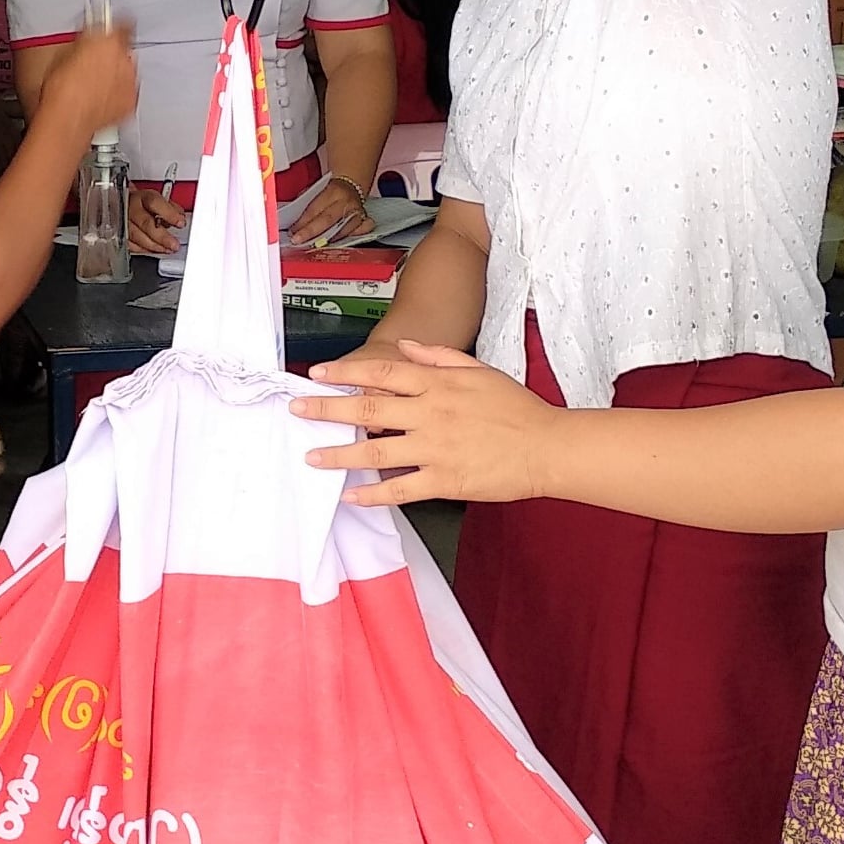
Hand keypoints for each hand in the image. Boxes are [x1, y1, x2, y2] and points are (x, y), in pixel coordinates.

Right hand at [42, 23, 136, 137]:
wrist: (67, 117)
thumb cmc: (62, 88)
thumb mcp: (66, 52)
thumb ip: (85, 40)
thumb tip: (89, 36)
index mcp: (110, 42)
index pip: (124, 25)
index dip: (116, 28)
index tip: (113, 30)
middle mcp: (126, 60)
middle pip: (125, 51)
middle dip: (113, 55)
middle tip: (95, 64)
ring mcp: (131, 81)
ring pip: (128, 72)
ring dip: (117, 75)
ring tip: (95, 85)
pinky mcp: (131, 101)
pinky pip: (127, 93)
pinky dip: (118, 94)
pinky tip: (101, 98)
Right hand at [128, 187, 185, 255]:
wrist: (124, 204)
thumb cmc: (142, 202)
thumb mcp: (158, 199)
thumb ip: (170, 207)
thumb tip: (180, 216)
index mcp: (141, 197)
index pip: (154, 203)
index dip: (168, 213)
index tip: (180, 222)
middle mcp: (130, 208)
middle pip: (145, 223)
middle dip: (161, 236)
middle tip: (173, 244)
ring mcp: (122, 222)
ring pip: (136, 236)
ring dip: (154, 246)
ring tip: (167, 249)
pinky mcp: (119, 234)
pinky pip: (130, 245)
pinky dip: (144, 250)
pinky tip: (155, 250)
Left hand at [288, 175, 366, 247]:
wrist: (352, 185)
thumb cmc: (332, 190)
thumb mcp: (318, 189)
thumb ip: (307, 202)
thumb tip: (294, 219)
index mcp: (335, 191)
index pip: (316, 209)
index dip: (303, 222)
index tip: (293, 231)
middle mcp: (347, 202)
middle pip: (327, 220)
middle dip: (310, 232)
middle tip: (298, 240)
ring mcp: (357, 213)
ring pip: (341, 231)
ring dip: (325, 240)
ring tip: (312, 245)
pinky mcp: (364, 222)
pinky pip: (357, 233)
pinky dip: (347, 238)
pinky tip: (336, 243)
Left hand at [289, 342, 554, 506]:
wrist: (546, 447)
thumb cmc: (515, 408)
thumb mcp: (479, 370)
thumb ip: (439, 357)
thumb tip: (406, 347)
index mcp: (438, 384)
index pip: (383, 371)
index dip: (346, 372)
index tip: (319, 373)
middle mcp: (431, 414)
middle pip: (368, 410)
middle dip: (327, 409)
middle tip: (298, 410)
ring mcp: (435, 450)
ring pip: (375, 453)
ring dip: (339, 455)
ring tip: (312, 456)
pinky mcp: (444, 481)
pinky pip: (399, 490)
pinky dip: (372, 494)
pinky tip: (351, 496)